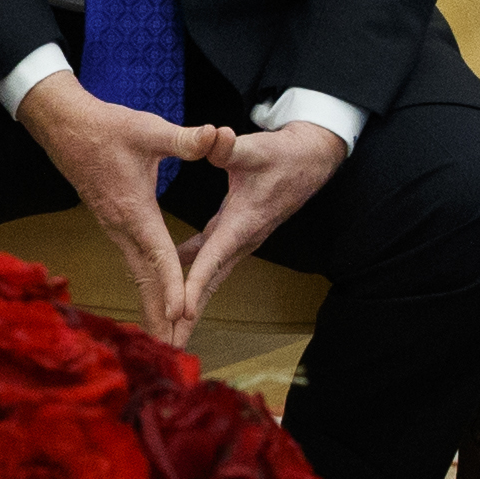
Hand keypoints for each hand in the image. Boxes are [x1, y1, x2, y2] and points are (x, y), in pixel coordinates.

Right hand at [16, 73, 236, 340]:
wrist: (66, 127)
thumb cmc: (108, 128)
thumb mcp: (149, 130)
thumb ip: (185, 139)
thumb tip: (218, 136)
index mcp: (135, 211)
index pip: (159, 256)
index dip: (172, 285)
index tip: (182, 314)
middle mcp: (123, 228)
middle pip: (145, 281)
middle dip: (159, 317)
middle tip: (172, 351)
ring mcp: (116, 231)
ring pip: (138, 278)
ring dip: (151, 309)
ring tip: (166, 340)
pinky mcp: (115, 227)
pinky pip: (134, 267)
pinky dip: (146, 290)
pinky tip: (155, 305)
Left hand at [174, 116, 347, 327]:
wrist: (310, 160)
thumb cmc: (283, 154)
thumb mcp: (255, 147)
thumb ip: (229, 147)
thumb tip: (215, 136)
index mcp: (243, 222)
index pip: (213, 258)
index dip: (195, 284)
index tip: (179, 309)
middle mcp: (242, 239)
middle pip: (210, 283)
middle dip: (190, 313)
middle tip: (170, 342)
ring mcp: (241, 240)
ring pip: (211, 277)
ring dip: (191, 302)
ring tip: (169, 328)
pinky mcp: (237, 234)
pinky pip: (211, 262)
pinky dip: (193, 276)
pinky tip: (171, 277)